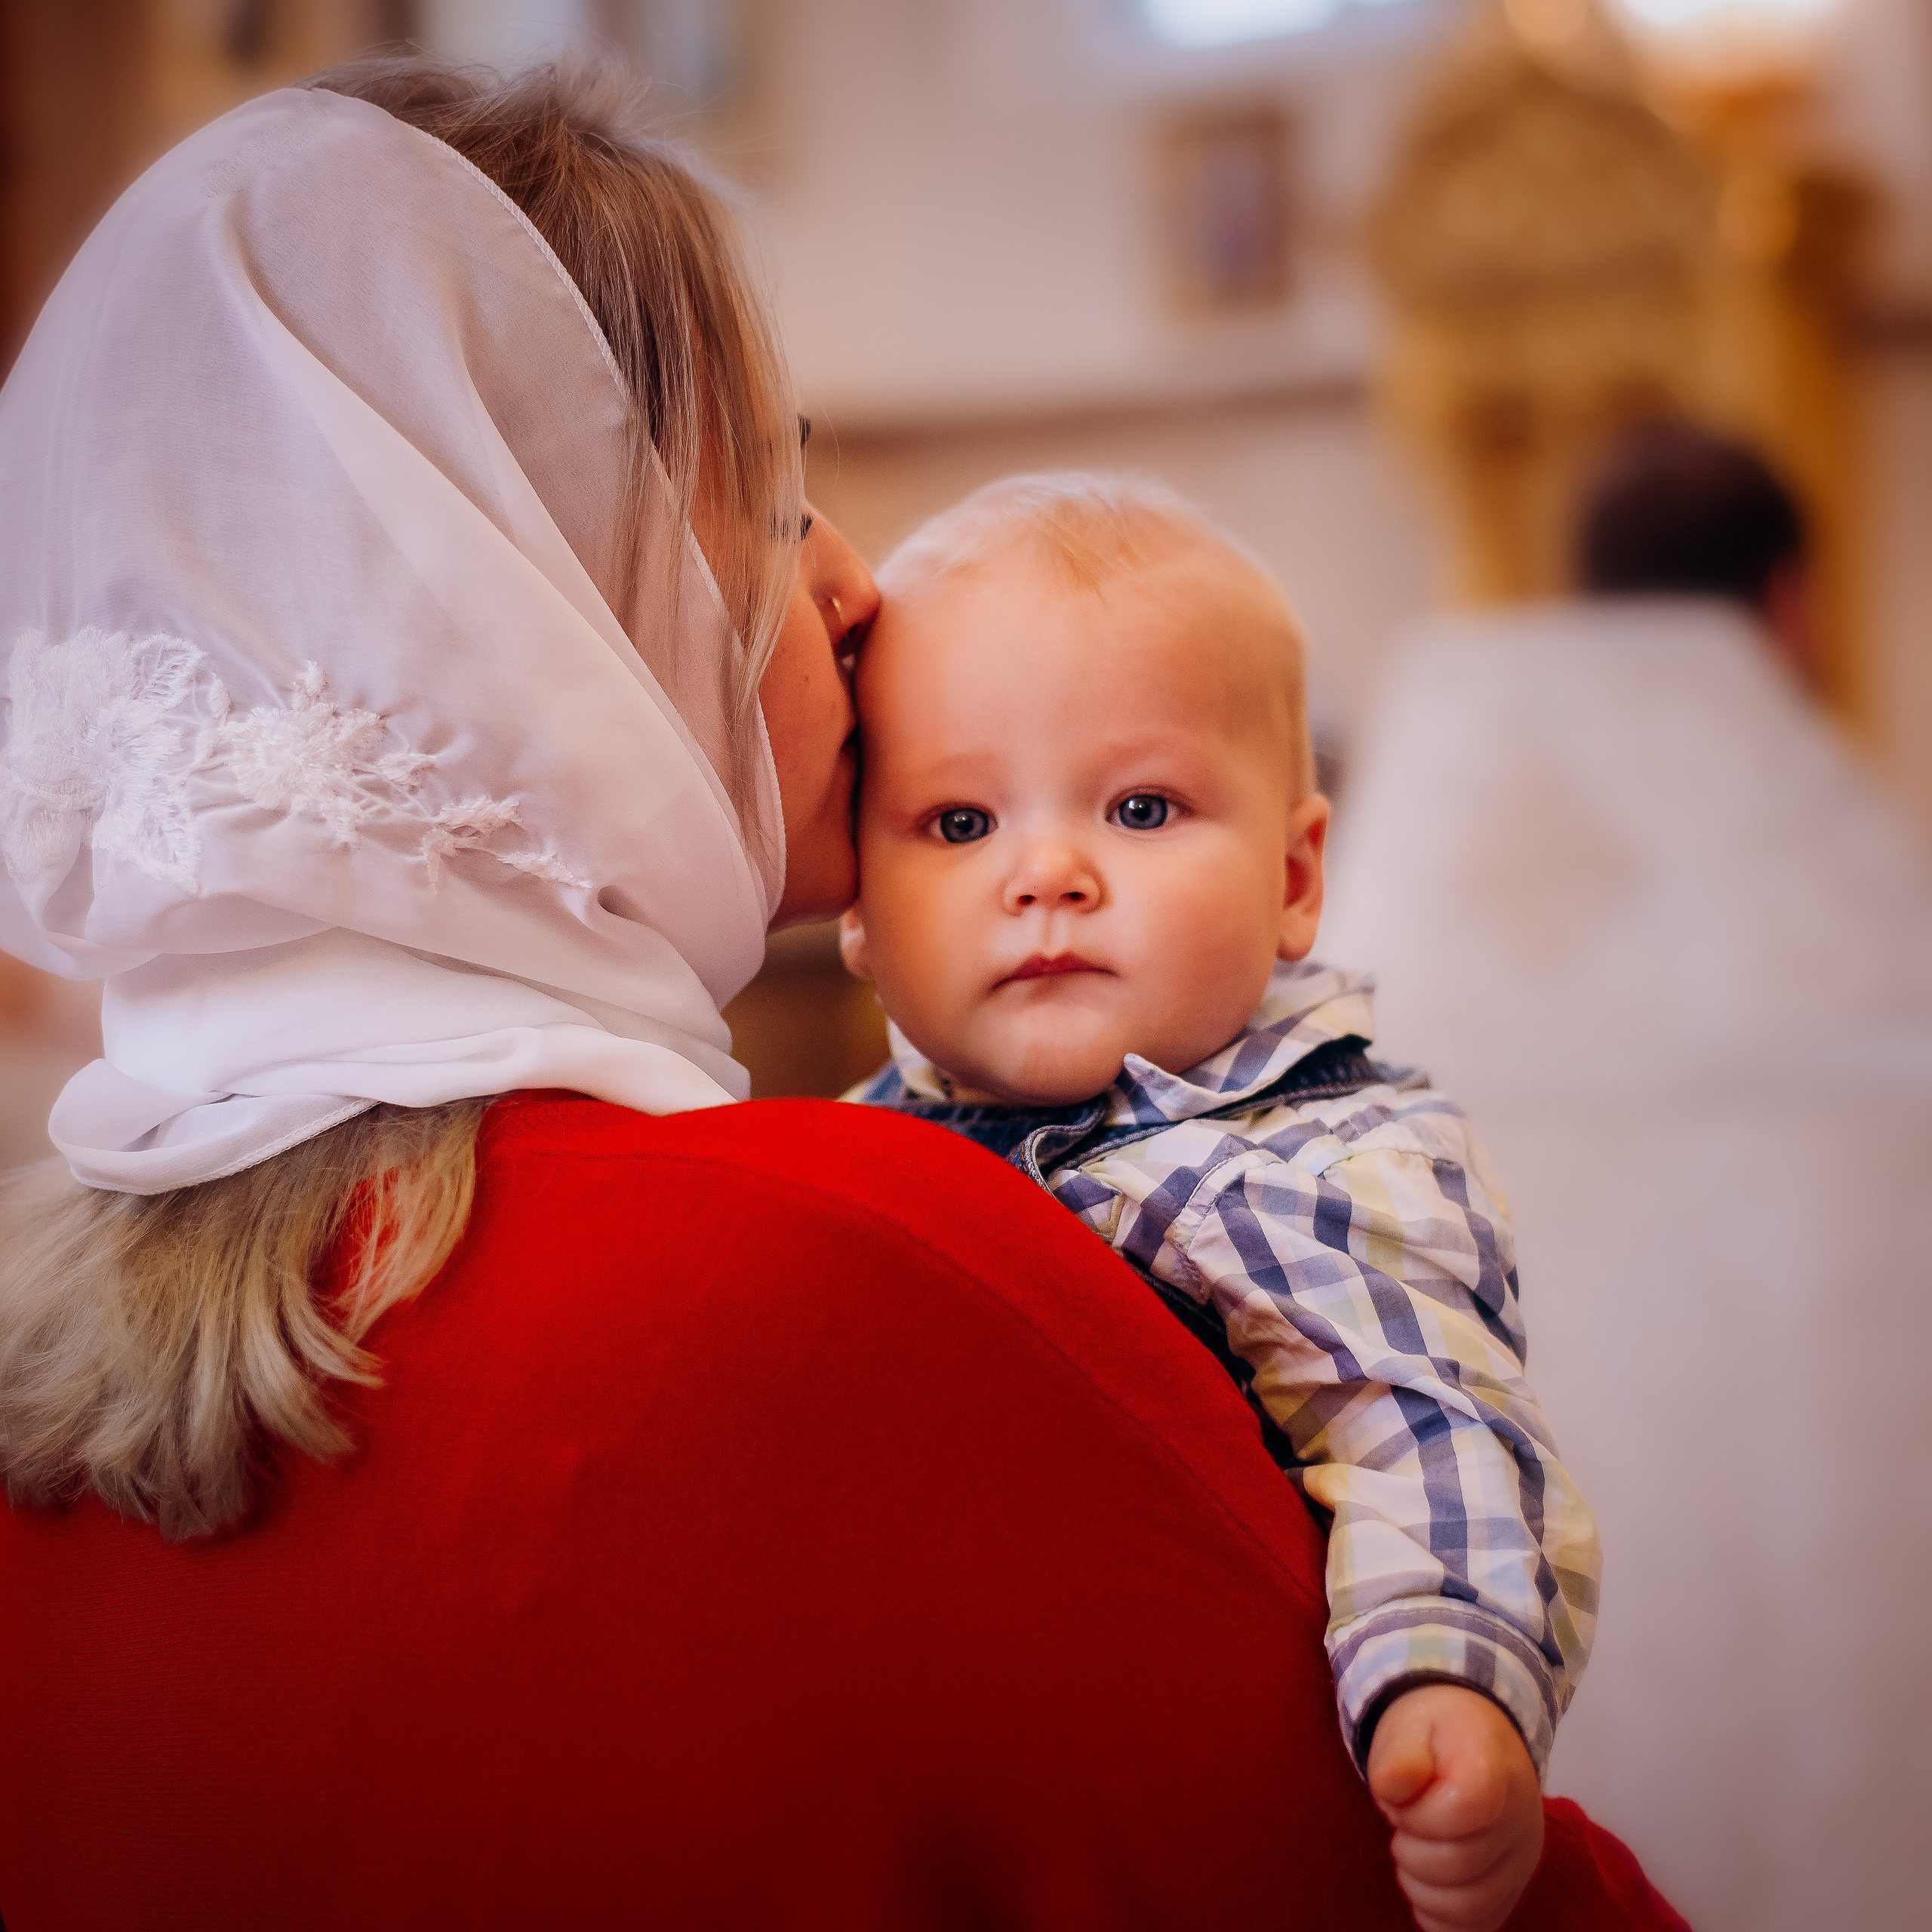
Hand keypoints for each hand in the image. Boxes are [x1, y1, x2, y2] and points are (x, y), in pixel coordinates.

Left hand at [1366, 1682, 1543, 1931]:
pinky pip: (1479, 1927)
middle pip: (1461, 1865)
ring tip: (1412, 1850)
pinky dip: (1441, 1917)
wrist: (1475, 1738)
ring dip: (1421, 1887)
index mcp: (1496, 1768)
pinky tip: (1425, 1883)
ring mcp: (1522, 1859)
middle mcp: (1521, 1819)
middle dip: (1411, 1849)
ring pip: (1469, 1907)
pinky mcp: (1513, 1889)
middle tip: (1400, 1824)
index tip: (1403, 1796)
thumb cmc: (1436, 1732)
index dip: (1421, 1813)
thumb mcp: (1409, 1725)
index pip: (1468, 1807)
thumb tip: (1391, 1785)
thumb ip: (1399, 1754)